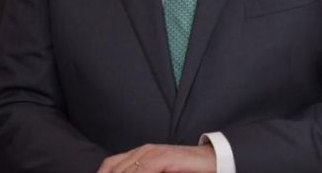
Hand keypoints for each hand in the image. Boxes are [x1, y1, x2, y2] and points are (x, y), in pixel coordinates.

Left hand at [97, 143, 215, 172]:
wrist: (211, 160)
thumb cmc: (186, 170)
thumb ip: (144, 172)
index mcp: (140, 153)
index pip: (110, 165)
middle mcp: (143, 151)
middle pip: (115, 169)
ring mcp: (153, 153)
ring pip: (127, 171)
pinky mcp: (163, 158)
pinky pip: (143, 171)